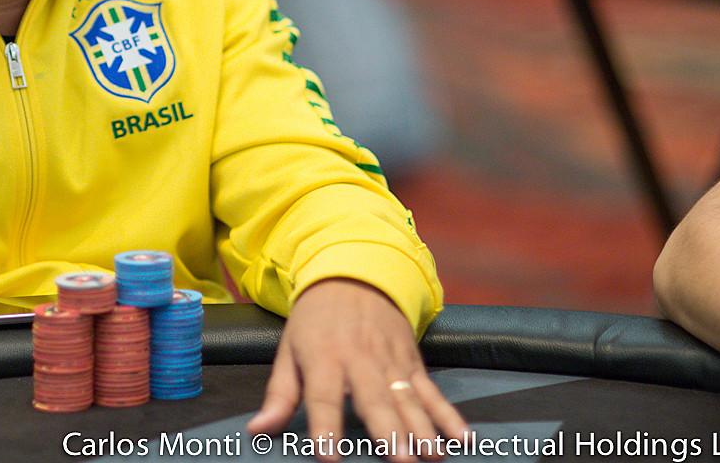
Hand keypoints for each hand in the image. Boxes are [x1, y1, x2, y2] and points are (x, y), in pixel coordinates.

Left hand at [246, 278, 468, 460]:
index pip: (324, 397)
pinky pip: (433, 391)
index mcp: (324, 358)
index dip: (326, 427)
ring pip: (408, 398)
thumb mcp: (288, 350)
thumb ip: (278, 395)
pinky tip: (461, 438)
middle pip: (376, 400)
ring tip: (432, 456)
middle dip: (389, 433)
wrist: (353, 274)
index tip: (329, 457)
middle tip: (400, 461)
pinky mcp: (413, 362)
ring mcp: (391, 361)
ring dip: (423, 429)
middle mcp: (360, 360)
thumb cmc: (315, 320)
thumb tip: (257, 430)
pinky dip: (449, 415)